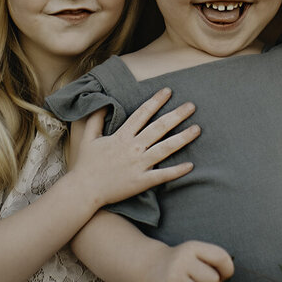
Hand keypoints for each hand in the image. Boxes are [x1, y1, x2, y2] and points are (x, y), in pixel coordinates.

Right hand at [71, 89, 198, 204]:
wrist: (83, 190)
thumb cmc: (86, 164)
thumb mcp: (88, 138)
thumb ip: (95, 119)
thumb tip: (103, 104)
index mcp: (121, 136)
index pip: (142, 114)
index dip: (156, 101)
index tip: (168, 91)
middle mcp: (132, 148)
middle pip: (159, 127)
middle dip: (176, 115)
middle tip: (192, 105)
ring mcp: (138, 165)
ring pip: (165, 148)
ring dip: (182, 138)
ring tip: (197, 129)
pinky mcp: (141, 181)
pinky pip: (163, 175)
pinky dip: (177, 171)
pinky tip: (191, 165)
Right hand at [147, 240, 232, 281]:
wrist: (154, 266)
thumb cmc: (185, 261)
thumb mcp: (198, 253)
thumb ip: (215, 263)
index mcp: (192, 247)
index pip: (221, 258)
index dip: (227, 270)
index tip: (222, 274)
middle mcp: (181, 261)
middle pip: (213, 280)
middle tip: (199, 280)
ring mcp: (172, 279)